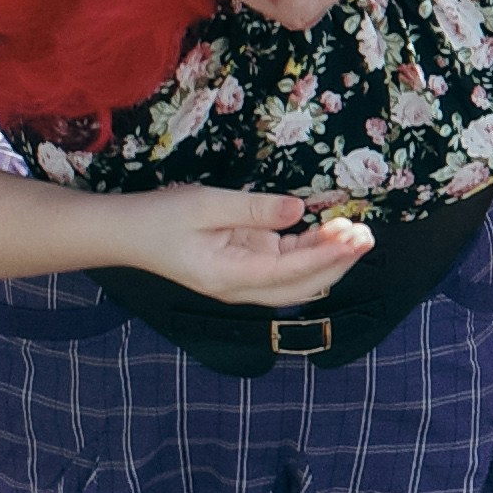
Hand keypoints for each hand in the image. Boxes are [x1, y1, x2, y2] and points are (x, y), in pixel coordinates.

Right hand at [119, 185, 366, 305]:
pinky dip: (310, 250)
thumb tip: (298, 210)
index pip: (290, 272)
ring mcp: (243, 280)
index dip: (326, 256)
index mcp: (229, 278)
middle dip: (337, 261)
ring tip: (357, 233)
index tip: (354, 239)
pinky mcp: (244, 267)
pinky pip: (285, 264)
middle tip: (366, 234)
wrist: (126, 233)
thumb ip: (254, 209)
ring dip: (328, 257)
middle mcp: (240, 287)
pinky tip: (329, 231)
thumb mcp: (205, 205)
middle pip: (302, 284)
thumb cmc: (159, 218)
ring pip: (298, 278)